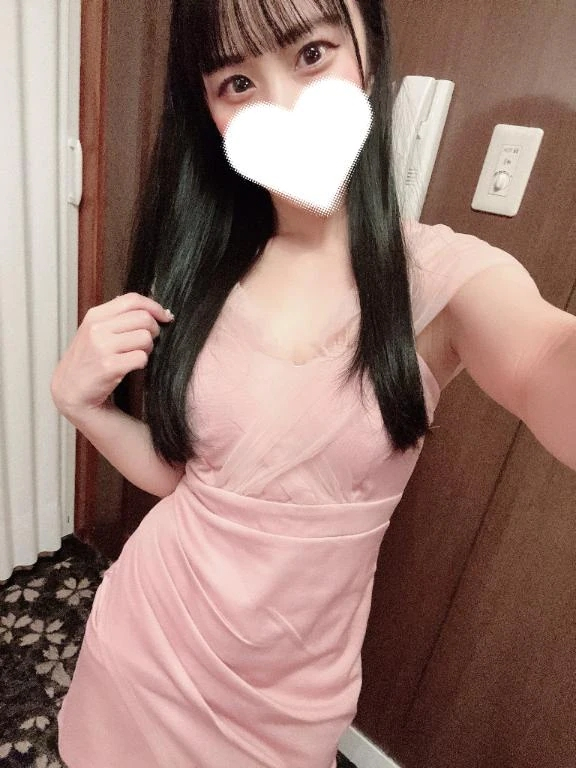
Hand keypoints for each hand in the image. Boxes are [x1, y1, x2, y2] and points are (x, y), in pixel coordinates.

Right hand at [50, 292, 173, 419]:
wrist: (70, 389)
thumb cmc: (87, 360)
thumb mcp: (94, 331)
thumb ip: (117, 318)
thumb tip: (151, 310)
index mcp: (95, 315)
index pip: (132, 300)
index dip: (154, 306)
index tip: (164, 316)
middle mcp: (97, 328)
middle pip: (144, 318)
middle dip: (154, 330)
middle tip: (147, 341)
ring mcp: (102, 347)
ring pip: (145, 337)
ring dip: (147, 348)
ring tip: (136, 354)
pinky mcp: (109, 367)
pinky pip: (141, 358)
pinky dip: (142, 363)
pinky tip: (131, 366)